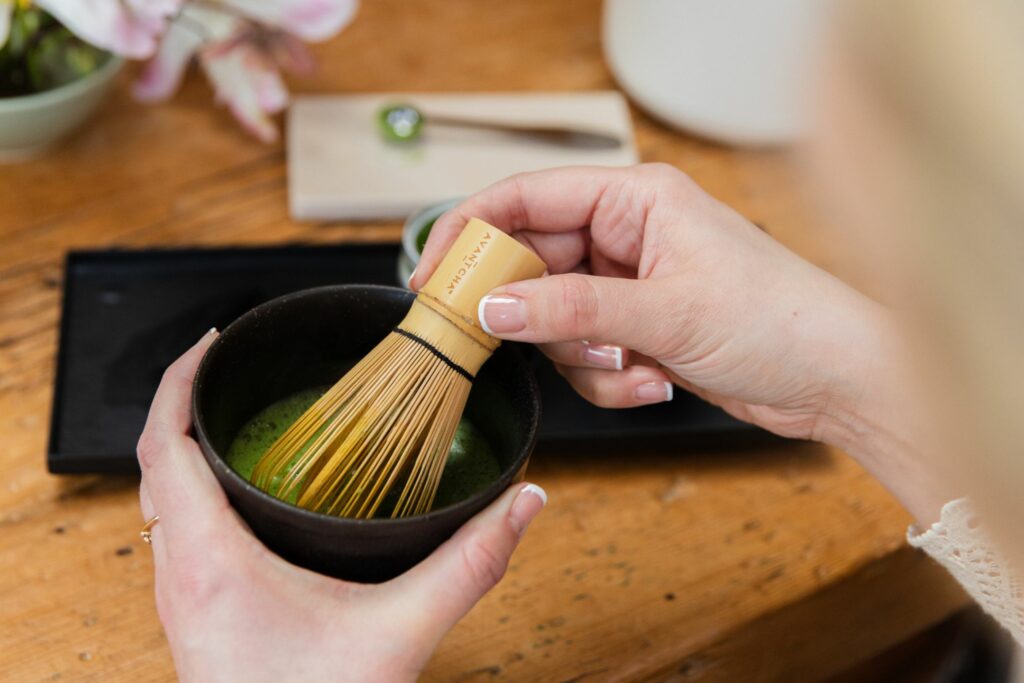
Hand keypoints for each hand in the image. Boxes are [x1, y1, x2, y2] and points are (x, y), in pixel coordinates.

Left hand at [136, 331, 546, 681]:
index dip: (177, 380)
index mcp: (208, 560)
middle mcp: (178, 572)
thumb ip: (468, 566)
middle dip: (183, 401)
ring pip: (159, 497)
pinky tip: (243, 488)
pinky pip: (173, 527)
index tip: (213, 340)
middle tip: (231, 363)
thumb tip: (521, 504)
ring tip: (234, 408)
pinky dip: (194, 485)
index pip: (163, 445)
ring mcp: (179, 594)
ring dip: (184, 444)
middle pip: (155, 462)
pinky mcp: (194, 610)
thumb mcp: (402, 633)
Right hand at [414, 164, 886, 441]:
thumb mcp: (664, 312)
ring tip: (634, 365)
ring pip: (555, 320)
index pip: (527, 198)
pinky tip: (655, 380)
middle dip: (533, 316)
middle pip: (533, 266)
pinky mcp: (638, 327)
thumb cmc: (779, 320)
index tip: (432, 276)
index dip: (471, 232)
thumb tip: (491, 307)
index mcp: (635, 198)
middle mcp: (627, 234)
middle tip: (508, 344)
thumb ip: (569, 309)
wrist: (837, 381)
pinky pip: (586, 354)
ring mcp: (630, 284)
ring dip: (583, 357)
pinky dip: (609, 378)